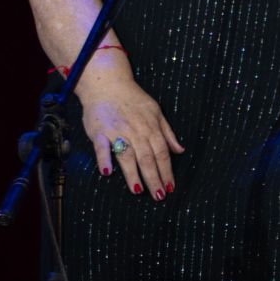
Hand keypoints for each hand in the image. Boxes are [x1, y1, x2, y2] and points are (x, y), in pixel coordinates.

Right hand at [79, 55, 184, 199]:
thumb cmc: (133, 100)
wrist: (108, 84)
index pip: (162, 152)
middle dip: (154, 178)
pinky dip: (105, 160)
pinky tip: (108, 173)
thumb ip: (167, 132)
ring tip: (138, 191)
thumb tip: (180, 150)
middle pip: (147, 157)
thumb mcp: (156, 112)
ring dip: (133, 174)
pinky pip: (102, 148)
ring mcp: (117, 131)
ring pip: (127, 155)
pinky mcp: (99, 132)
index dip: (167, 170)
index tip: (170, 187)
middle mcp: (137, 131)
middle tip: (159, 196)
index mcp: (151, 127)